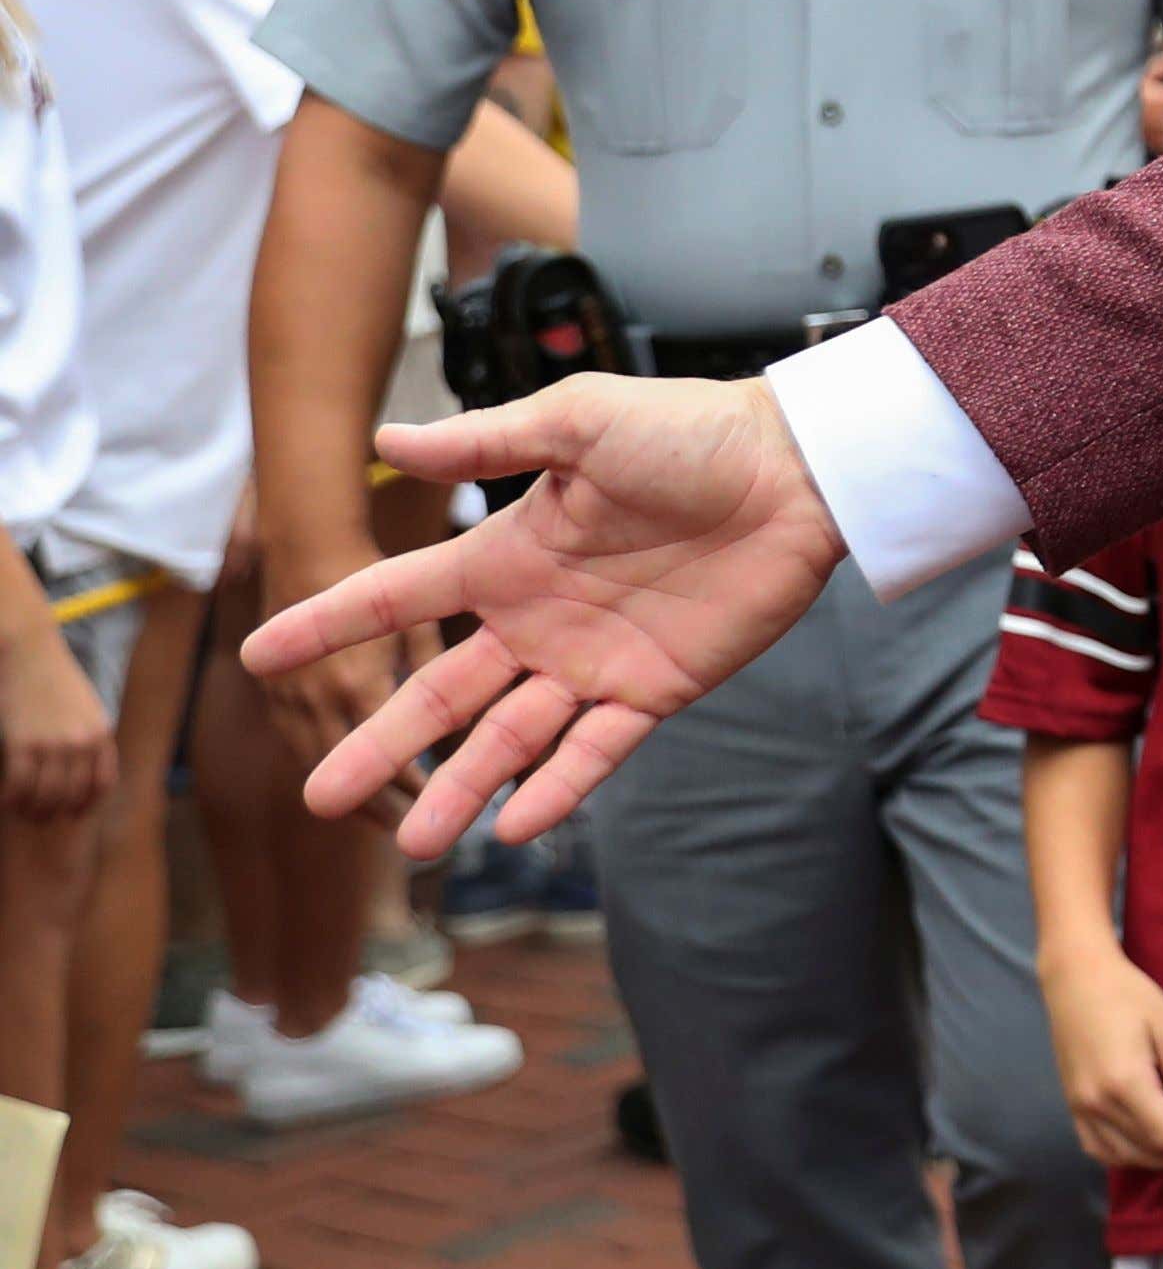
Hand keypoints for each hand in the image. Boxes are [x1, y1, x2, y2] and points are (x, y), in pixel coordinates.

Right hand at [1, 622, 114, 818]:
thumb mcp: (87, 707)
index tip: (73, 814)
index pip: (101, 783)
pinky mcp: (23, 743)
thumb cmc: (56, 678)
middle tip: (40, 817)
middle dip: (55, 812)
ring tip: (22, 812)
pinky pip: (19, 784)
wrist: (31, 652)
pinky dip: (12, 799)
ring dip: (32, 810)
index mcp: (101, 733)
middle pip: (71, 794)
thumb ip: (90, 737)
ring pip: (45, 795)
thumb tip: (85, 769)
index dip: (86, 805)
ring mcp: (53, 744)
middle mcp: (81, 742)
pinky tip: (5, 802)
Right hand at [247, 373, 854, 847]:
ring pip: (508, 740)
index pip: (397, 596)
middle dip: (380, 743)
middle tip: (320, 797)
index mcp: (506, 555)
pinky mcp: (655, 688)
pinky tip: (515, 828)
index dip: (329, 625)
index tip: (258, 657)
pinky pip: (597, 751)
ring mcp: (593, 659)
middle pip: (439, 694)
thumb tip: (385, 439)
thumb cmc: (692, 431)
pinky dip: (558, 789)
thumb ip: (486, 444)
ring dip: (461, 789)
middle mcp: (537, 618)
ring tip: (412, 846)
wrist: (797, 470)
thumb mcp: (579, 422)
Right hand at [1045, 942, 1162, 1170]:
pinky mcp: (1072, 1106)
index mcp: (1125, 1083)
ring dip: (1159, 1159)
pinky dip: (1127, 1156)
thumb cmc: (1128, 995)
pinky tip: (1150, 1145)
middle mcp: (1097, 1104)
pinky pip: (1098, 1148)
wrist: (1076, 979)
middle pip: (1147, 1151)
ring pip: (1122, 1156)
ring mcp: (1080, 1108)